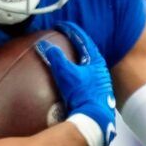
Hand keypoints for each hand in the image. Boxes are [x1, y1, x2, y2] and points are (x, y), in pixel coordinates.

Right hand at [39, 21, 115, 145]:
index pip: (83, 39)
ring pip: (88, 66)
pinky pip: (87, 79)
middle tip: (65, 39)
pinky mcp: (99, 95)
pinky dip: (78, 74)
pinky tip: (72, 82)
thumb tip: (44, 45)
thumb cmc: (82, 94)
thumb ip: (56, 58)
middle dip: (76, 44)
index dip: (71, 30)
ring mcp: (101, 83)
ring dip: (77, 60)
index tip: (61, 25)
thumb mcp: (66, 74)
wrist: (95, 119)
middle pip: (88, 51)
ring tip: (67, 59)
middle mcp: (101, 70)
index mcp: (96, 60)